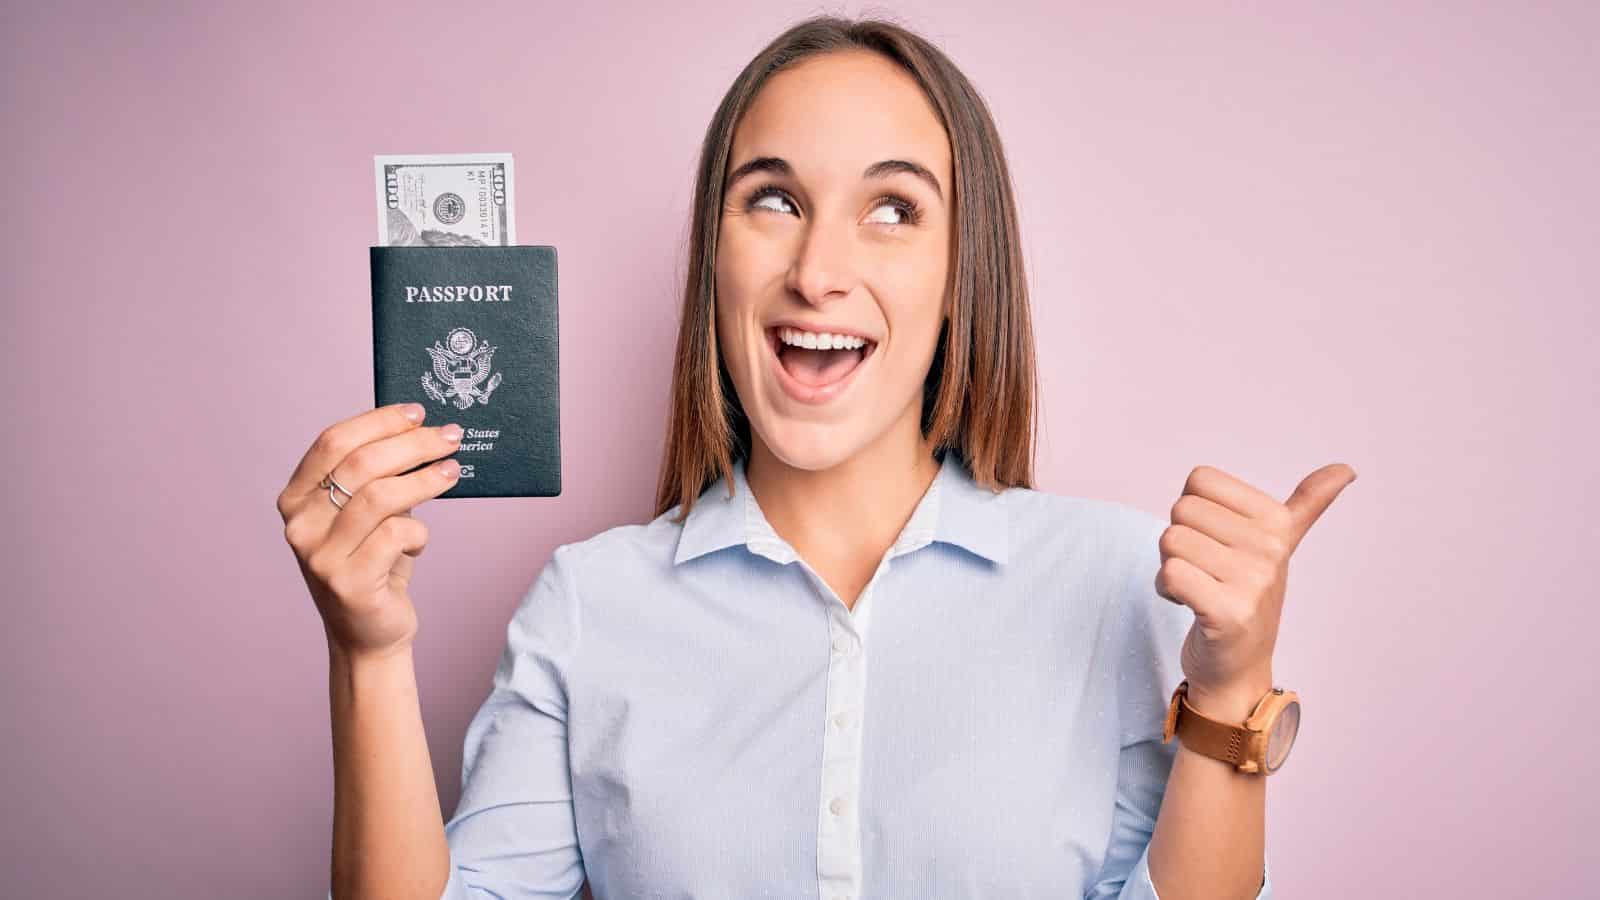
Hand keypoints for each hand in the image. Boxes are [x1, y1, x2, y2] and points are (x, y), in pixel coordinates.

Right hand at [276, 402, 464, 658]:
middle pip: (361, 464)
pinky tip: (418, 542)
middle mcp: (299, 526)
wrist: (368, 635)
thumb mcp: (366, 516)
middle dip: (412, 444)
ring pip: (381, 497)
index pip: (332, 442)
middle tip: (450, 437)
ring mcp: (320, 556)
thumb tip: (421, 431)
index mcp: (295, 499)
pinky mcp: (349, 583)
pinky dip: (419, 533)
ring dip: (425, 479)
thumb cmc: (373, 565)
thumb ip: (378, 479)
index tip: (416, 413)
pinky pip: (396, 536)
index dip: (377, 422)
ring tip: (452, 472)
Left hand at [1154, 464, 1356, 716]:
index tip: (1217, 543)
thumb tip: (1347, 468)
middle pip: (1181, 510)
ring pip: (1170, 541)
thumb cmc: (1249, 597)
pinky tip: (1189, 605)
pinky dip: (1166, 589)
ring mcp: (1253, 581)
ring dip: (1170, 567)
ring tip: (1199, 588)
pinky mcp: (1228, 612)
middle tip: (1205, 571)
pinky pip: (1169, 574)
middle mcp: (1270, 548)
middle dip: (1180, 541)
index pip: (1199, 479)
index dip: (1194, 510)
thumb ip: (1307, 504)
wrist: (1239, 667)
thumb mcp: (1281, 545)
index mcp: (1277, 521)